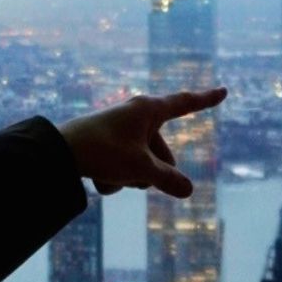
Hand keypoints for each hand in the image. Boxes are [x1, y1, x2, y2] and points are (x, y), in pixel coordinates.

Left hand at [57, 88, 226, 197]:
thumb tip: (188, 190)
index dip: (206, 99)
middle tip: (130, 173)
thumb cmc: (102, 151)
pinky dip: (114, 178)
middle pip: (162, 154)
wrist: (58, 153)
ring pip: (142, 165)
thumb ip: (168, 180)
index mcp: (148, 110)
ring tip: (110, 173)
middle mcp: (136, 116)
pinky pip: (123, 168)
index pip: (185, 103)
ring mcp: (121, 131)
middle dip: (151, 172)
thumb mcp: (141, 168)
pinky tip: (97, 177)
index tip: (223, 91)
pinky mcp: (107, 145)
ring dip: (130, 178)